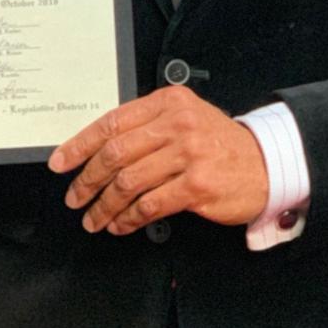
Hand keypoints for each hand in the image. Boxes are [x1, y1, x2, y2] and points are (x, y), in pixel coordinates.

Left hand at [48, 86, 268, 234]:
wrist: (266, 163)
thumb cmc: (220, 143)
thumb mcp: (186, 118)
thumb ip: (148, 125)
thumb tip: (100, 148)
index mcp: (168, 103)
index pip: (112, 122)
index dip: (80, 144)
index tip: (61, 162)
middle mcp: (177, 124)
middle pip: (116, 153)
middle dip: (87, 179)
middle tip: (75, 196)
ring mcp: (188, 155)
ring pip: (129, 182)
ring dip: (105, 205)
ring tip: (94, 218)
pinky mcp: (197, 186)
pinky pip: (150, 205)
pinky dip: (129, 218)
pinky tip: (121, 224)